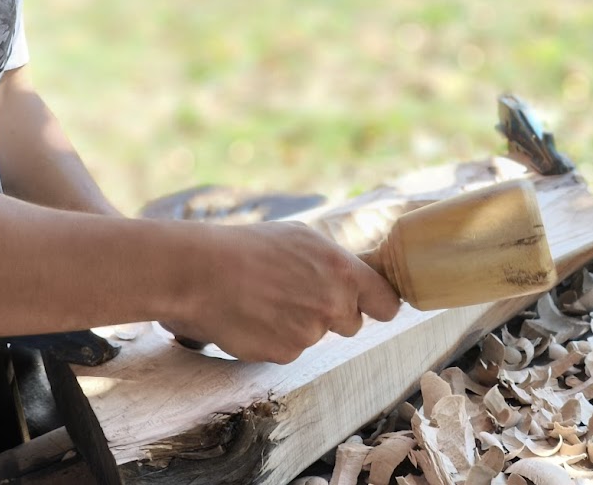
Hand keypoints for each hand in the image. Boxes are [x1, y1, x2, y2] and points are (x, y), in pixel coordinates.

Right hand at [165, 221, 400, 363]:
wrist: (204, 272)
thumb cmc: (252, 247)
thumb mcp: (304, 238)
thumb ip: (338, 262)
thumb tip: (358, 278)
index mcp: (344, 272)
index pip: (388, 304)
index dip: (379, 305)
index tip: (372, 305)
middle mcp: (333, 305)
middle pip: (353, 324)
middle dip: (334, 314)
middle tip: (301, 294)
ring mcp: (309, 333)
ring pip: (316, 335)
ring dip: (300, 324)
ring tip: (268, 299)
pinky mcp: (284, 354)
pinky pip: (290, 350)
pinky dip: (276, 338)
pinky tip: (256, 316)